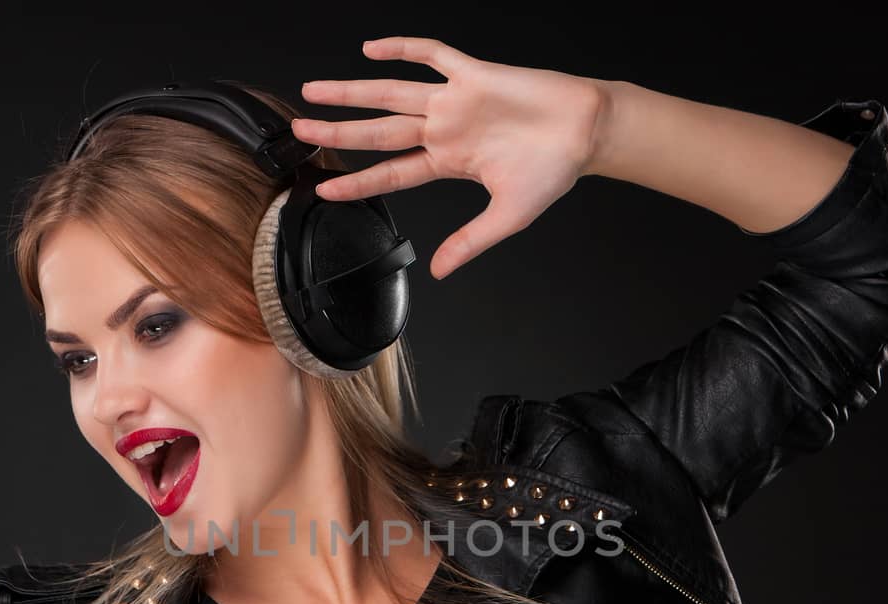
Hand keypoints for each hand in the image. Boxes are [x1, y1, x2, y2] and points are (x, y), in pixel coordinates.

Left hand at [292, 36, 605, 279]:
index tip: (324, 188)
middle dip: (337, 132)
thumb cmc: (553, 171)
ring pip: (391, 93)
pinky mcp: (474, 75)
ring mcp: (455, 100)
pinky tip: (373, 48)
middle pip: (378, 132)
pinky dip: (404, 48)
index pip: (391, 173)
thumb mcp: (508, 217)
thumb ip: (471, 242)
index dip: (356, 182)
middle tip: (300, 131)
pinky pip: (433, 54)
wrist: (587, 131)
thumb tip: (441, 272)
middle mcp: (444, 129)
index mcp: (448, 162)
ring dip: (352, 92)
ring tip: (315, 91)